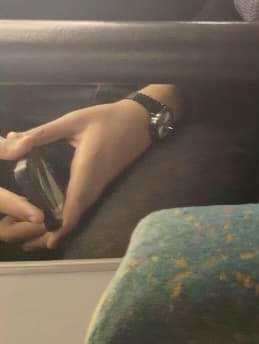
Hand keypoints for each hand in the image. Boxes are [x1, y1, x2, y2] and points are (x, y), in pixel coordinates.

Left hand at [0, 100, 151, 249]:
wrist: (143, 119)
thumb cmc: (109, 118)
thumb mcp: (74, 120)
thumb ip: (42, 133)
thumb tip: (11, 143)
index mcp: (87, 168)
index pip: (75, 204)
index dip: (63, 225)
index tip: (49, 242)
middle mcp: (96, 181)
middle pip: (78, 214)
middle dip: (58, 231)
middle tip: (32, 242)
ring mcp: (103, 183)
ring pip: (83, 209)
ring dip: (65, 223)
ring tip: (42, 232)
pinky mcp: (105, 181)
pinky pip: (87, 202)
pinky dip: (73, 212)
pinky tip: (59, 211)